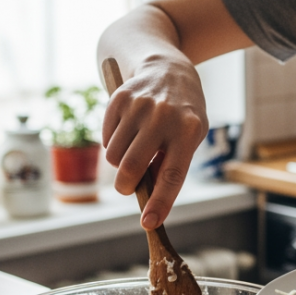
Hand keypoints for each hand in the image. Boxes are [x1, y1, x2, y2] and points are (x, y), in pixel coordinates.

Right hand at [102, 57, 208, 229]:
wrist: (169, 70)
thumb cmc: (183, 115)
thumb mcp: (189, 138)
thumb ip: (170, 166)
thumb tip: (147, 200)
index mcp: (188, 130)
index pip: (172, 175)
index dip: (159, 203)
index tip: (149, 224)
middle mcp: (163, 116)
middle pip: (131, 168)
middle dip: (126, 188)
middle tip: (130, 188)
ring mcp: (139, 106)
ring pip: (113, 157)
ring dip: (120, 164)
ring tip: (136, 149)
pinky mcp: (119, 99)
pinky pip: (105, 140)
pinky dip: (113, 144)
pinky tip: (129, 131)